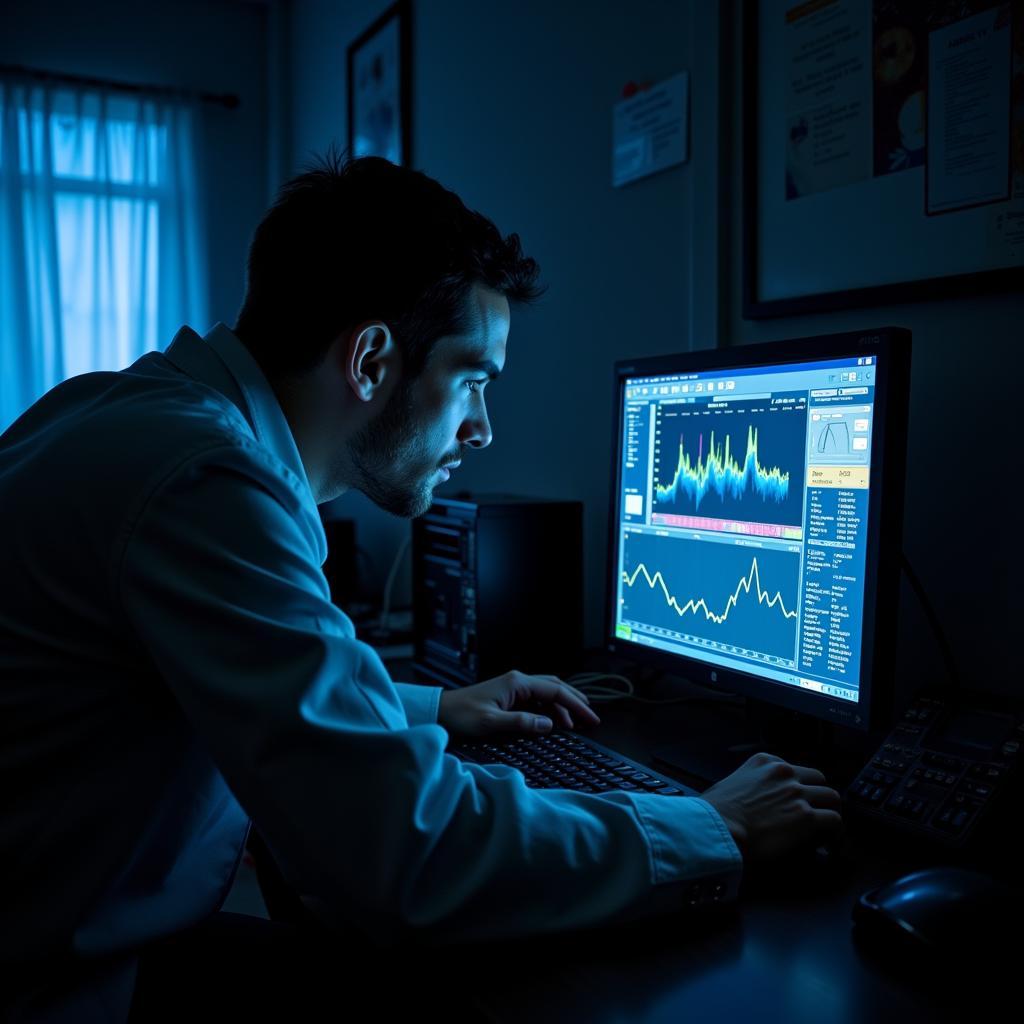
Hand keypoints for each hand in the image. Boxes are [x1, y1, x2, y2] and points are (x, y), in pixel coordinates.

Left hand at [438, 671, 600, 738]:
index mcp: (516, 683)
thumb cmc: (461, 715)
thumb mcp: (491, 722)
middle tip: (590, 717)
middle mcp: (517, 681)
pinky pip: (536, 700)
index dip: (575, 705)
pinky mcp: (509, 696)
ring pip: (547, 693)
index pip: (555, 691)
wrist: (441, 711)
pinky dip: (548, 710)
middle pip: (555, 687)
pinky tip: (553, 722)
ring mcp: (513, 688)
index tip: (590, 718)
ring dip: (562, 707)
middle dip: (574, 701)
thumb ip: (521, 723)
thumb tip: (549, 725)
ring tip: (575, 723)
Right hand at [700, 752, 842, 861]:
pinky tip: (830, 847)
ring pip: (832, 797)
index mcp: (764, 762)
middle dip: (819, 797)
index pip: (794, 770)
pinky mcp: (807, 817)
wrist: (718, 828)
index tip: (797, 803)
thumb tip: (747, 802)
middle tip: (817, 816)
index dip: (798, 789)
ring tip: (827, 832)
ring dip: (830, 813)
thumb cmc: (714, 813)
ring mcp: (798, 793)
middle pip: (818, 779)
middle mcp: (784, 772)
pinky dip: (836, 835)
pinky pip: (835, 821)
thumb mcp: (728, 785)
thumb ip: (745, 785)